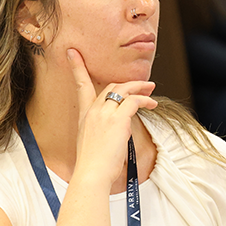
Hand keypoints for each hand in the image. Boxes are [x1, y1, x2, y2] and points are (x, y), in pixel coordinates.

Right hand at [68, 48, 156, 186]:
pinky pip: (134, 101)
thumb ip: (102, 131)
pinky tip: (152, 105)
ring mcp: (104, 114)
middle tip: (144, 84)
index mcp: (84, 116)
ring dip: (140, 88)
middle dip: (127, 82)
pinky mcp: (118, 120)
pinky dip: (145, 100)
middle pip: (109, 86)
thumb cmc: (92, 164)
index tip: (73, 53)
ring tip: (151, 89)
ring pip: (123, 90)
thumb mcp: (92, 143)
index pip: (81, 85)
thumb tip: (117, 131)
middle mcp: (92, 111)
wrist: (91, 173)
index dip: (77, 67)